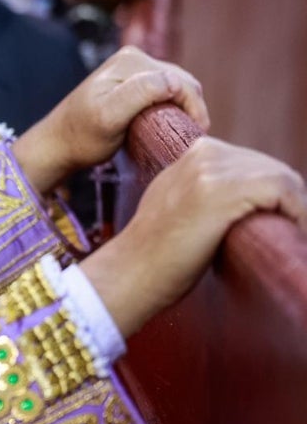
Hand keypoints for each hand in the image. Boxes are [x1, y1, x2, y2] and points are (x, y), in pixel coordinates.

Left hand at [13, 46, 207, 192]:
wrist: (59, 143)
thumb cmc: (81, 135)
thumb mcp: (109, 117)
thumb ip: (139, 95)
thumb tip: (173, 81)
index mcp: (130, 60)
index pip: (179, 80)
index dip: (194, 108)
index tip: (195, 136)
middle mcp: (134, 57)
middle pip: (181, 82)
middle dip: (192, 108)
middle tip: (190, 138)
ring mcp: (133, 69)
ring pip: (176, 88)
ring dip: (184, 109)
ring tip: (182, 134)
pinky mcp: (133, 83)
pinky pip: (165, 93)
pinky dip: (173, 109)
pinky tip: (169, 127)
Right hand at [81, 137, 306, 336]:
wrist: (133, 269)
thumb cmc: (157, 252)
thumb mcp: (177, 203)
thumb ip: (204, 189)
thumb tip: (243, 199)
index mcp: (192, 153)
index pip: (253, 162)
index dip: (270, 193)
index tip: (273, 220)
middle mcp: (203, 153)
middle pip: (271, 167)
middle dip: (287, 200)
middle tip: (289, 231)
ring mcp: (212, 170)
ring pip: (282, 176)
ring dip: (295, 208)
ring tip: (291, 233)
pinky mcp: (225, 191)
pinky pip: (284, 190)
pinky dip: (298, 212)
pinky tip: (292, 232)